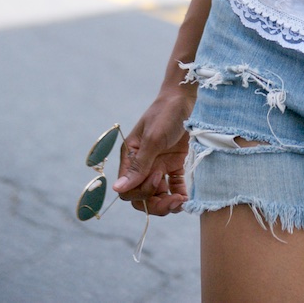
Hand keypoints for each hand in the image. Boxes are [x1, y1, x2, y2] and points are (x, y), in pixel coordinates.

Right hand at [113, 89, 192, 216]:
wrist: (185, 98)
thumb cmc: (166, 113)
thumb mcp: (153, 138)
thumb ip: (139, 165)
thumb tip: (117, 189)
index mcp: (131, 158)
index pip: (129, 189)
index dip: (142, 192)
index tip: (159, 177)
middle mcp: (143, 165)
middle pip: (143, 197)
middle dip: (157, 205)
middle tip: (175, 201)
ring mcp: (159, 165)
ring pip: (158, 195)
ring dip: (168, 203)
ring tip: (181, 202)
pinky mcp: (174, 164)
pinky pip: (174, 186)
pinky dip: (179, 194)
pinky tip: (186, 198)